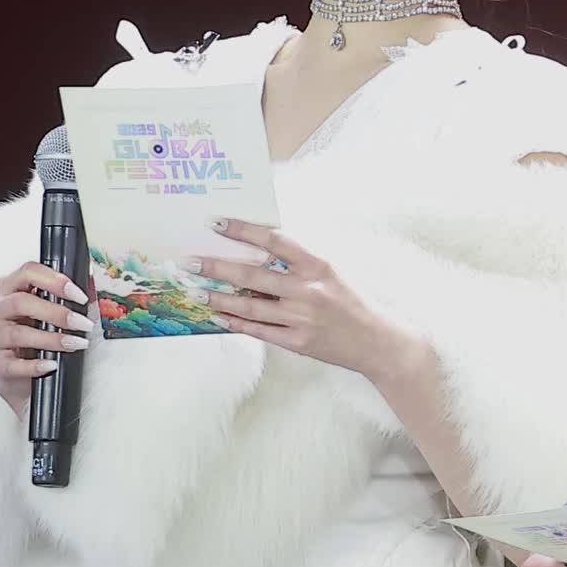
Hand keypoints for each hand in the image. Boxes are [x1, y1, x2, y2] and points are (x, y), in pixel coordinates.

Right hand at [0, 262, 92, 419]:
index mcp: (12, 288)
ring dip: (52, 339)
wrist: (22, 371)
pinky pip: (13, 364)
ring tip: (76, 343)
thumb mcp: (52, 310)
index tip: (79, 296)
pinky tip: (52, 364)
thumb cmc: (36, 332)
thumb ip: (70, 296)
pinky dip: (34, 365)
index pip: (28, 272)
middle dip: (57, 313)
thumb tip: (93, 287)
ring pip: (18, 333)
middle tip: (82, 323)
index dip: (55, 281)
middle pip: (21, 302)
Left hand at [189, 219, 420, 384]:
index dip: (244, 230)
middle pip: (253, 275)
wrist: (376, 342)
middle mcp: (308, 290)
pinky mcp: (297, 342)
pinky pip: (258, 331)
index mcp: (318, 266)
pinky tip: (216, 315)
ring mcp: (301, 318)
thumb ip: (298, 263)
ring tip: (194, 291)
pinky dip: (235, 323)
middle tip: (189, 262)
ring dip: (218, 298)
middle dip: (217, 267)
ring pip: (249, 306)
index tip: (217, 223)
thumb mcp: (331, 273)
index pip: (275, 240)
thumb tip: (256, 252)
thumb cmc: (352, 302)